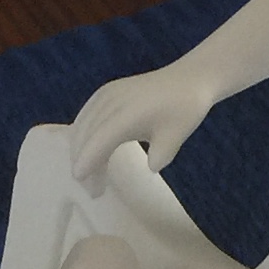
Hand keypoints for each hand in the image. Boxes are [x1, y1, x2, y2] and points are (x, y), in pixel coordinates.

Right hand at [69, 63, 216, 185]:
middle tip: (93, 189)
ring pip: (83, 125)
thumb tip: (149, 167)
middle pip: (87, 135)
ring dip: (81, 150)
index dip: (88, 160)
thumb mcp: (175, 139)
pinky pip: (86, 116)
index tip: (80, 179)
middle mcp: (112, 101)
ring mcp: (107, 94)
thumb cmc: (183, 110)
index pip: (100, 140)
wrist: (188, 79)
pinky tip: (88, 151)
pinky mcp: (106, 92)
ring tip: (90, 175)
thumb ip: (158, 158)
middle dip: (84, 162)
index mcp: (129, 113)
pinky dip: (84, 135)